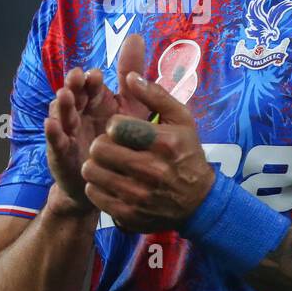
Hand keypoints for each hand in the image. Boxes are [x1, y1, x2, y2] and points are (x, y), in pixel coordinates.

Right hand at [43, 34, 147, 213]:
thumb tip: (136, 35)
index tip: (97, 75)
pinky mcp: (60, 152)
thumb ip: (131, 73)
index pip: (90, 85)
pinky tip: (52, 125)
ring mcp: (67, 131)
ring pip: (61, 114)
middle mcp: (79, 112)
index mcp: (96, 101)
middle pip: (73, 95)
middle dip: (73, 85)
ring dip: (61, 105)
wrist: (109, 181)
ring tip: (64, 95)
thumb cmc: (119, 140)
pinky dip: (52, 132)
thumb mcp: (131, 107)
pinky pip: (55, 141)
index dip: (91, 79)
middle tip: (77, 78)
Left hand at [80, 71, 215, 233]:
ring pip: (92, 172)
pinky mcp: (129, 214)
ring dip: (95, 164)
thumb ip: (155, 95)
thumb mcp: (182, 119)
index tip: (121, 130)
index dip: (113, 125)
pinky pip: (94, 194)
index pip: (116, 127)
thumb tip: (130, 76)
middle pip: (99, 149)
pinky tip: (110, 181)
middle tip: (110, 147)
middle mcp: (151, 170)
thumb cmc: (187, 153)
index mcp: (163, 143)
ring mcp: (139, 196)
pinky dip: (97, 186)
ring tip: (108, 163)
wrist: (199, 202)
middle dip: (100, 143)